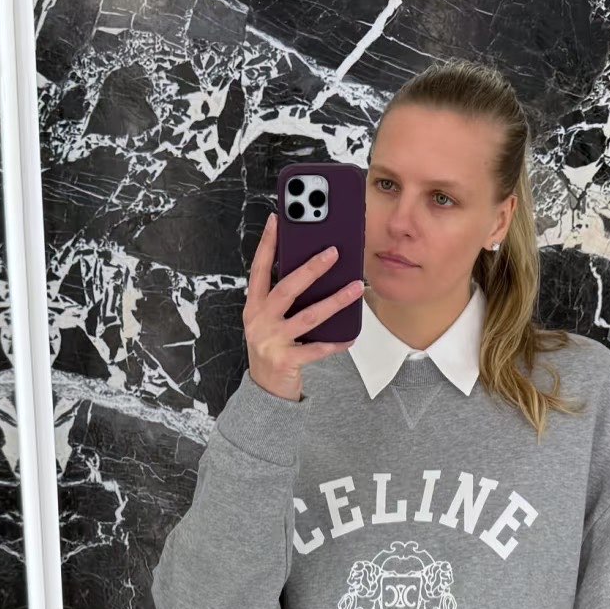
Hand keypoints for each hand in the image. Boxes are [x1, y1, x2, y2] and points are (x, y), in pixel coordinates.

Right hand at [244, 212, 366, 401]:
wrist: (265, 390)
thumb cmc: (273, 348)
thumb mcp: (270, 320)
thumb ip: (283, 298)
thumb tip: (313, 269)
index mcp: (254, 306)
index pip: (259, 269)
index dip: (268, 244)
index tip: (277, 219)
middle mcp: (259, 321)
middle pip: (286, 289)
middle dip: (311, 269)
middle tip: (334, 252)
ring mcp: (271, 342)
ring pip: (307, 317)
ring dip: (334, 301)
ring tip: (355, 287)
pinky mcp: (285, 361)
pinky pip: (315, 349)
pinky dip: (334, 343)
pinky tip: (351, 335)